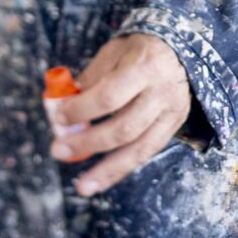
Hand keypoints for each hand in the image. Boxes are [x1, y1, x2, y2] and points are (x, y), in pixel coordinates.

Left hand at [49, 33, 192, 197]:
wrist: (179, 51)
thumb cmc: (137, 51)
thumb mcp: (112, 53)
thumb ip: (90, 81)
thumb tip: (62, 109)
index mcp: (144, 67)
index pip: (109, 96)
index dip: (81, 111)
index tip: (58, 118)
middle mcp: (162, 93)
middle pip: (124, 127)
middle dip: (89, 143)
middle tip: (59, 150)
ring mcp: (171, 113)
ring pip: (139, 149)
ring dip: (107, 170)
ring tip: (82, 186)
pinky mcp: (174, 127)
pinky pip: (146, 153)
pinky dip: (121, 169)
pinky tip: (101, 180)